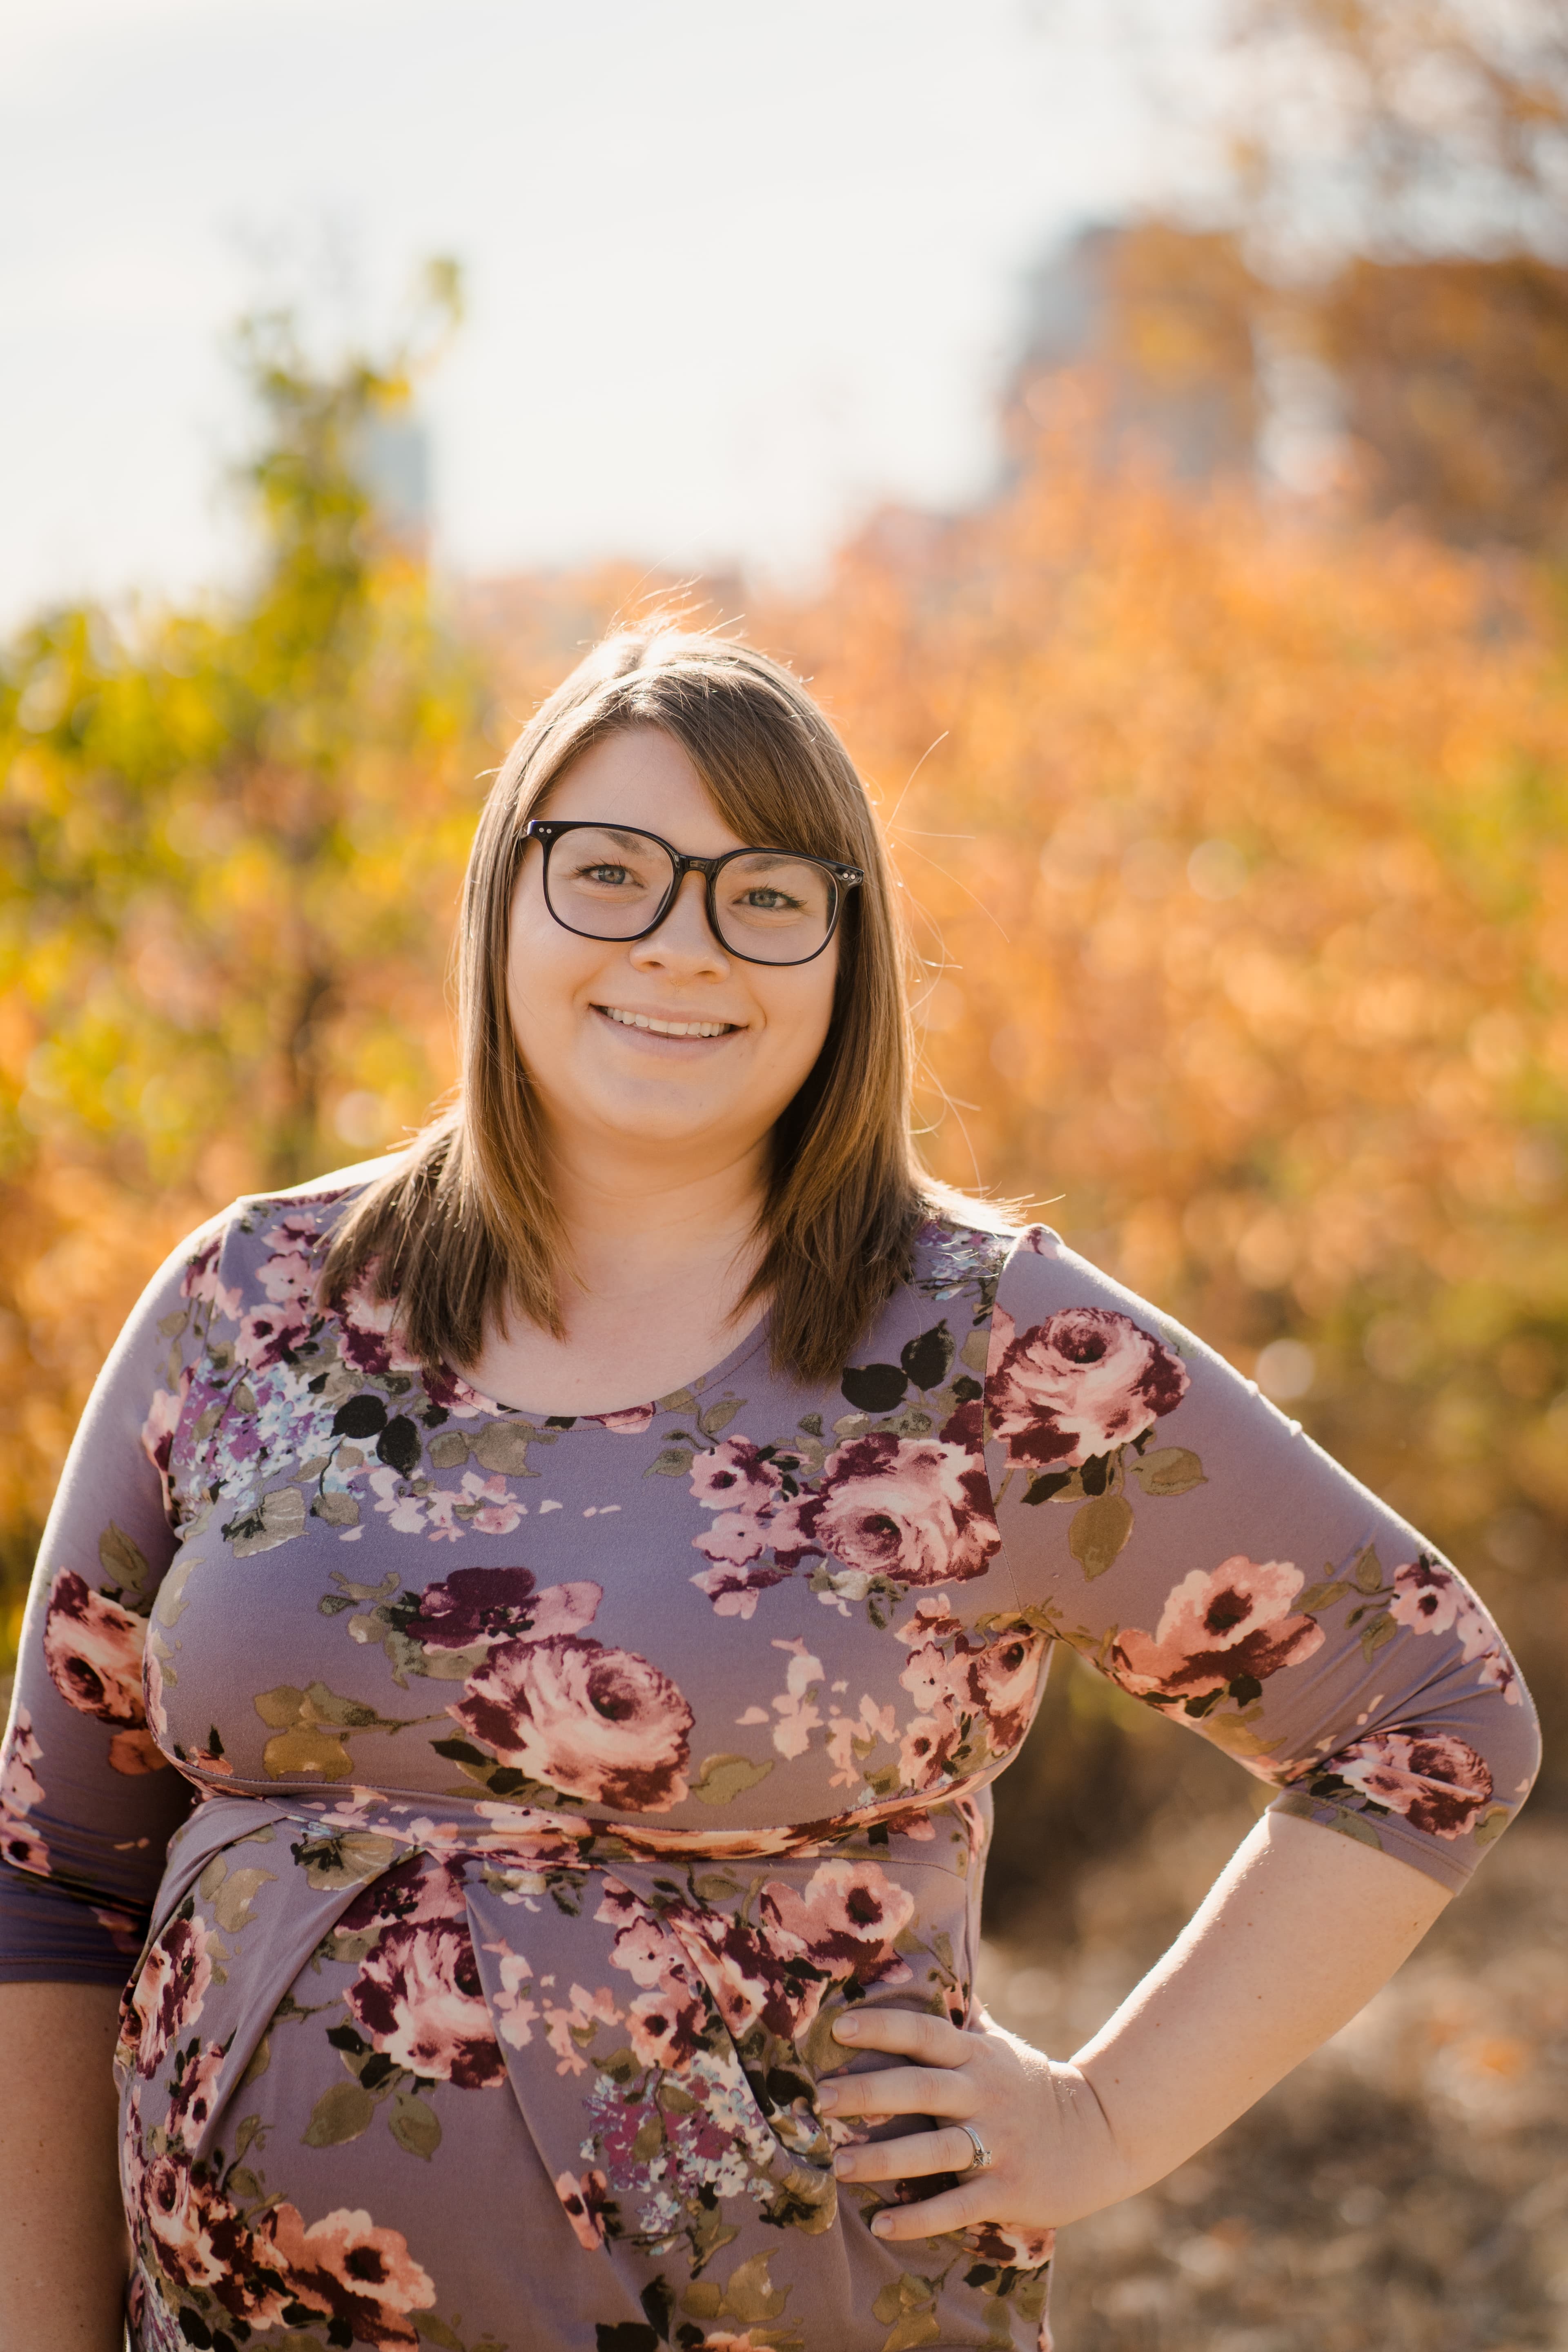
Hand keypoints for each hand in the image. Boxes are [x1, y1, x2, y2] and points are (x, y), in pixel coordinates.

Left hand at [818, 2005, 1128, 2244]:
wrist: (1100, 2135)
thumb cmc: (1034, 2087)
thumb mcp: (1001, 2046)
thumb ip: (965, 2017)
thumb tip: (938, 1965)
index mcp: (977, 2057)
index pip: (924, 2033)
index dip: (883, 2026)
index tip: (838, 2027)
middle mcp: (984, 2095)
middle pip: (920, 2087)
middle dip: (868, 2092)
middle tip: (820, 2098)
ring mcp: (998, 2143)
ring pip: (934, 2149)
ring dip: (883, 2159)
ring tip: (838, 2165)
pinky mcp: (1009, 2189)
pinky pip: (958, 2205)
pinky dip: (920, 2217)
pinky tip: (883, 2223)